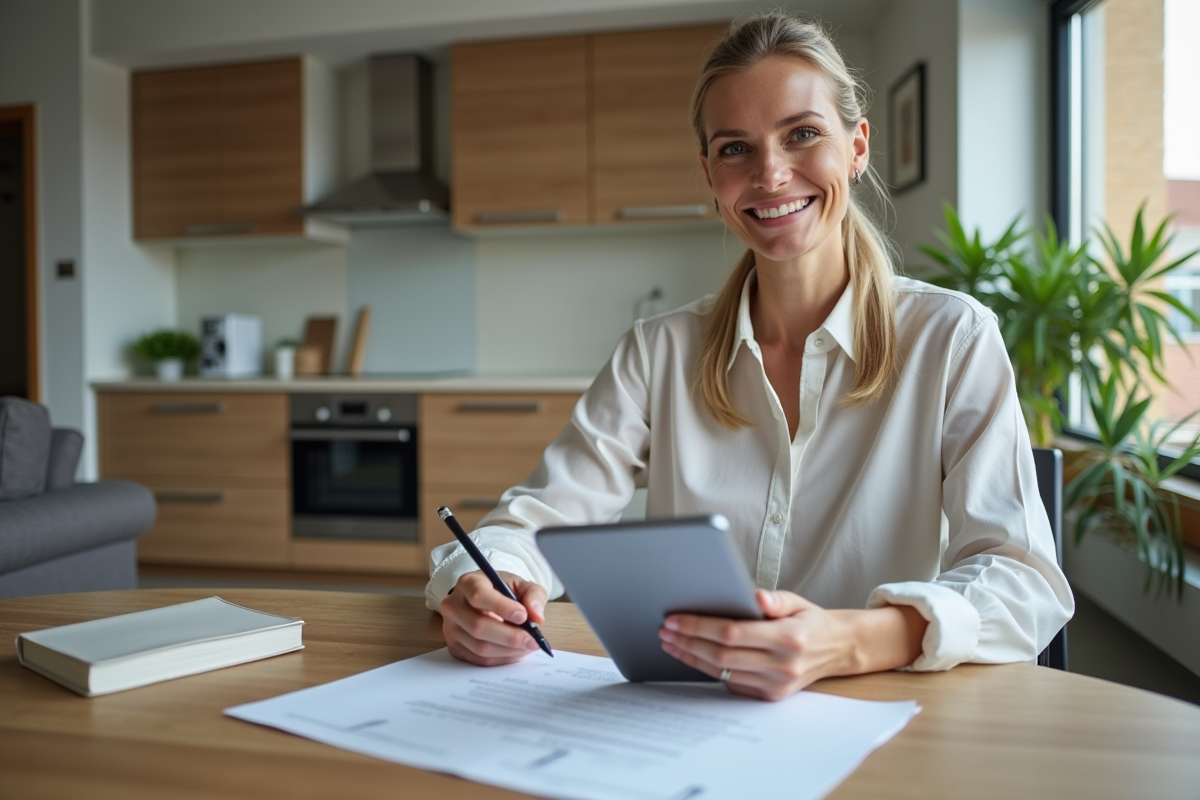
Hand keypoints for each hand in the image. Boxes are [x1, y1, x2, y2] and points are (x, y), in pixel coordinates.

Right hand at [439, 571, 547, 665]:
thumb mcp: (520, 584)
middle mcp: (453, 605)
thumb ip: (533, 595)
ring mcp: (450, 629)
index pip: (479, 595)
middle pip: (478, 626)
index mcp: (468, 583)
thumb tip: (536, 617)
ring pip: (479, 647)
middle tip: (532, 640)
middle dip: (510, 636)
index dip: (502, 607)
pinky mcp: (454, 647)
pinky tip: (516, 652)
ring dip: (508, 651)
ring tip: (527, 646)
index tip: (523, 616)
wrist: (484, 600)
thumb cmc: (502, 590)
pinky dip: (502, 659)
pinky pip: (479, 660)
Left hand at [659, 590, 854, 700]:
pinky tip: (692, 655)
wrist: (837, 650)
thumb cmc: (811, 622)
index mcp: (788, 638)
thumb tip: (755, 596)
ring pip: (723, 672)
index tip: (675, 619)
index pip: (733, 633)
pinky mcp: (770, 696)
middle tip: (665, 630)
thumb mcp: (798, 602)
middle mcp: (782, 665)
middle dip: (688, 642)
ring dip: (692, 657)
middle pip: (722, 656)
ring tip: (672, 642)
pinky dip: (708, 670)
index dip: (700, 627)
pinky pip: (731, 684)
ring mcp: (776, 685)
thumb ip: (776, 599)